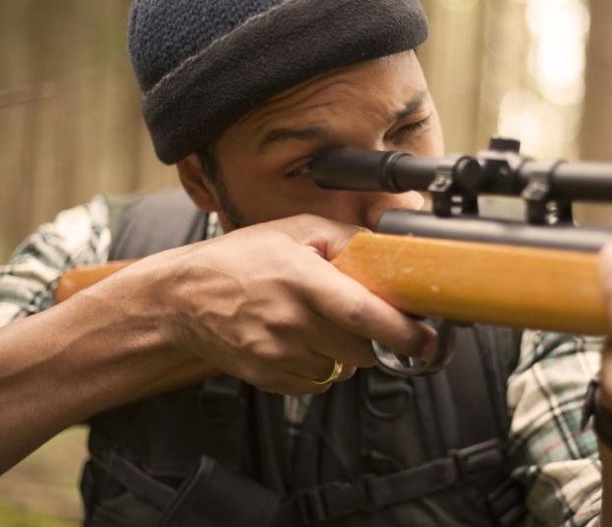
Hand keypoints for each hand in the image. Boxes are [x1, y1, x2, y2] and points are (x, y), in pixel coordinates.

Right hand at [127, 214, 436, 393]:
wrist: (184, 298)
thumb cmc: (241, 259)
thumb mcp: (294, 231)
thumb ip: (344, 239)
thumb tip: (388, 251)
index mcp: (302, 281)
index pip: (364, 315)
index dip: (403, 333)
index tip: (427, 339)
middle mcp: (291, 321)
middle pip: (362, 348)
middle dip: (376, 338)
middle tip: (367, 318)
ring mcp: (278, 354)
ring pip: (343, 367)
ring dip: (346, 351)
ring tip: (320, 323)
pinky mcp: (269, 378)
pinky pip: (318, 381)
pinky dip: (321, 365)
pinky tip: (301, 340)